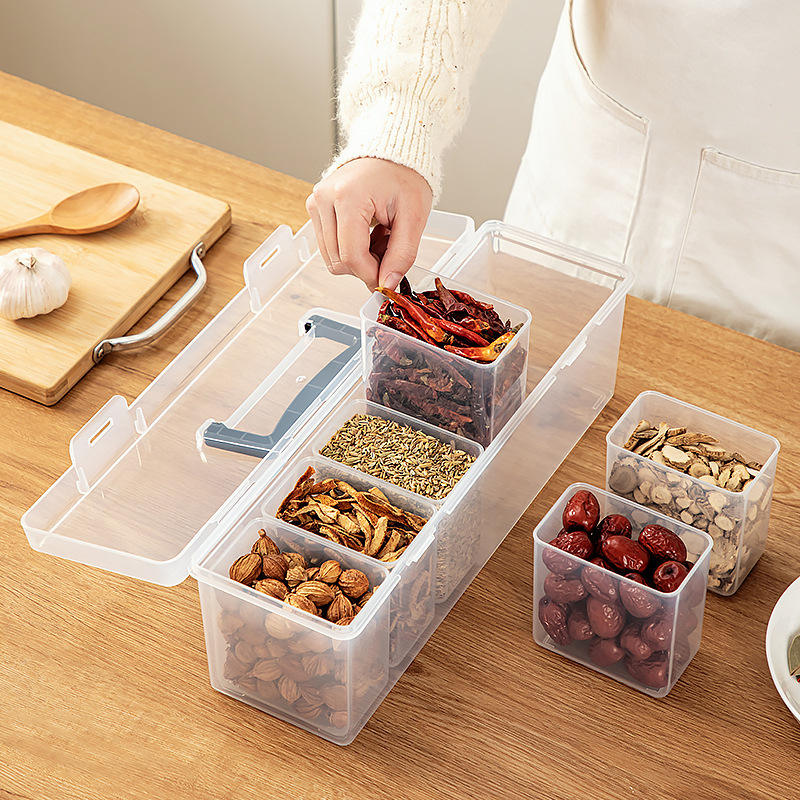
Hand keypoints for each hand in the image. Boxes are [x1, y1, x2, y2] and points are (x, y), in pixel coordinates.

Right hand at [305, 158, 432, 289]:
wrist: (392, 153)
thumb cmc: (404, 175)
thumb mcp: (414, 217)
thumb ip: (402, 254)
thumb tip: (387, 284)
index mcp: (348, 196)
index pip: (351, 256)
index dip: (371, 275)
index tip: (388, 279)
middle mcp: (324, 199)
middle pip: (338, 261)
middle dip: (366, 266)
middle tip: (390, 249)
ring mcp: (316, 203)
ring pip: (331, 257)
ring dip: (358, 258)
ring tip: (380, 237)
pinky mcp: (315, 208)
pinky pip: (329, 245)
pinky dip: (350, 248)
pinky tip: (367, 234)